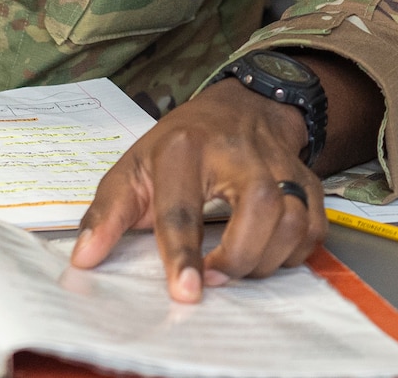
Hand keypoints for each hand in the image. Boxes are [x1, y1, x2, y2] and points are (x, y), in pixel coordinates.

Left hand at [71, 79, 321, 300]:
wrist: (238, 106)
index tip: (185, 292)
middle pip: (257, 213)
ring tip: (234, 264)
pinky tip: (264, 251)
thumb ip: (107, 214)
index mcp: (184, 148)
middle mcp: (238, 153)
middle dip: (236, 260)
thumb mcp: (133, 167)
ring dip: (264, 260)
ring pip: (292, 223)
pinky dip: (292, 253)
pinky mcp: (307, 179)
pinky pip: (313, 229)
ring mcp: (279, 164)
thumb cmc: (180, 143)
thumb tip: (84, 260)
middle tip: (211, 277)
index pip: (183, 208)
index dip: (183, 254)